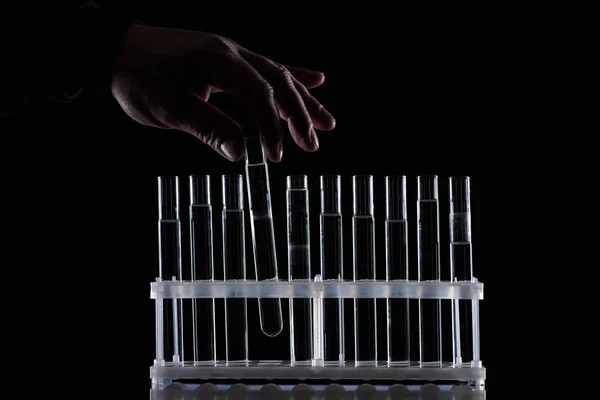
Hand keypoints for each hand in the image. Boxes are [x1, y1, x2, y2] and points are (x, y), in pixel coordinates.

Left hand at [111, 24, 335, 161]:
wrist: (117, 51)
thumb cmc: (138, 79)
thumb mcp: (167, 108)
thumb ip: (207, 128)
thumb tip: (240, 153)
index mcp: (218, 63)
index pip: (260, 96)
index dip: (273, 127)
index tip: (276, 156)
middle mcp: (231, 53)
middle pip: (278, 82)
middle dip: (300, 115)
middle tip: (313, 144)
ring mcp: (231, 52)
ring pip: (278, 75)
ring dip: (303, 99)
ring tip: (326, 122)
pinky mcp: (228, 57)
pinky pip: (267, 66)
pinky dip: (292, 75)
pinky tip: (314, 80)